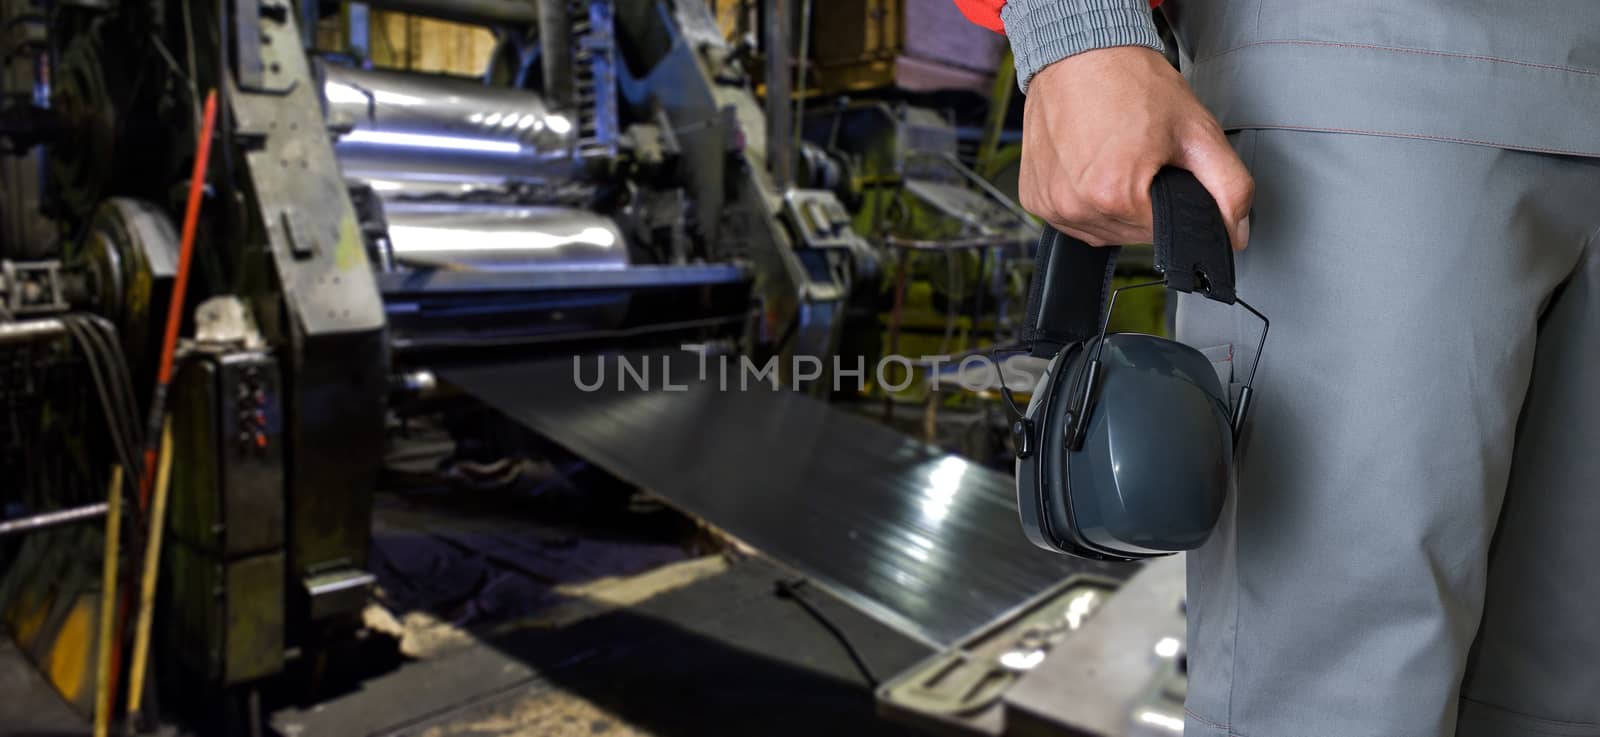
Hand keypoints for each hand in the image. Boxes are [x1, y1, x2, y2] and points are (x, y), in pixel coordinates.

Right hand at [1019, 46, 1252, 248]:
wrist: (1081, 53)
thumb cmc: (1132, 83)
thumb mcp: (1197, 131)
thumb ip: (1230, 187)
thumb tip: (1236, 232)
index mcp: (1115, 195)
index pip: (1164, 233)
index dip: (1174, 202)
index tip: (1165, 168)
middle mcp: (1075, 206)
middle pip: (1131, 234)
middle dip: (1144, 203)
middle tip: (1141, 157)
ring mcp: (1050, 205)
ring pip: (1102, 231)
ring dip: (1115, 206)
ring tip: (1115, 158)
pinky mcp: (1034, 199)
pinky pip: (1072, 219)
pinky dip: (1086, 200)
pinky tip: (1090, 166)